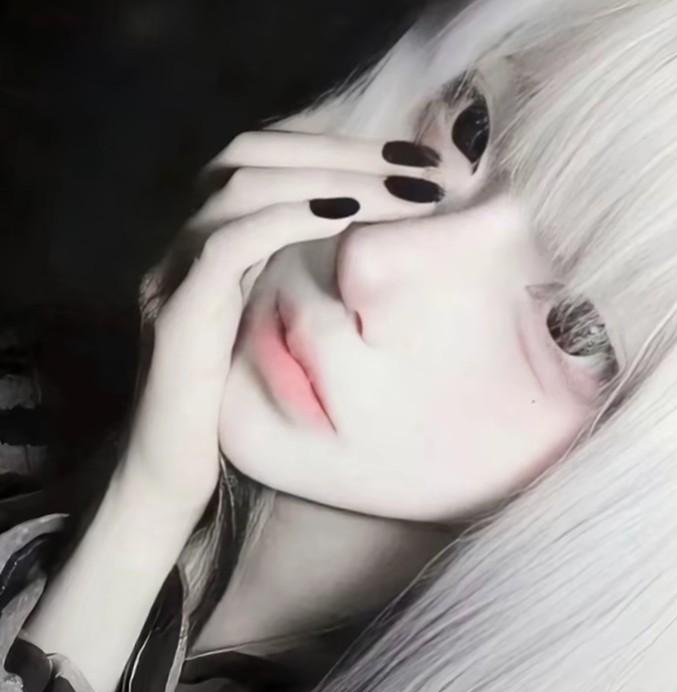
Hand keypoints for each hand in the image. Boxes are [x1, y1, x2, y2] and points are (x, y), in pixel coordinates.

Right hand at [119, 130, 443, 509]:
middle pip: (254, 153)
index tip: (414, 158)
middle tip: (421, 165)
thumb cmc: (238, 407)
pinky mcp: (178, 315)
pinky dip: (288, 218)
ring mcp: (176, 274)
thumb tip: (376, 251)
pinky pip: (227, 245)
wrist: (169, 476)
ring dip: (331, 177)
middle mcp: (187, 244)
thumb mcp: (278, 328)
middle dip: (344, 150)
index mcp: (213, 242)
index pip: (268, 157)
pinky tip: (347, 215)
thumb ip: (303, 281)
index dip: (338, 145)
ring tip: (405, 190)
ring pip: (242, 185)